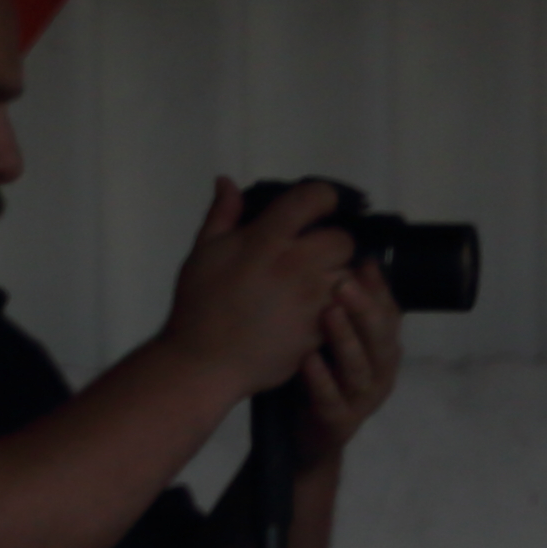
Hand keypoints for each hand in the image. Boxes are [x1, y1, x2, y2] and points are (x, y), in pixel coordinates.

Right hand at [155, 175, 361, 400]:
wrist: (202, 366)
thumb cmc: (198, 308)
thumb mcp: (202, 255)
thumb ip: (221, 215)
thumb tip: (227, 181)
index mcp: (267, 241)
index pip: (315, 198)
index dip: (321, 198)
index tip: (315, 209)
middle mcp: (297, 265)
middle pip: (342, 239)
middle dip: (330, 244)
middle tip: (311, 257)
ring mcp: (312, 299)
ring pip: (348, 274)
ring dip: (335, 277)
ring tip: (313, 288)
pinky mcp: (320, 328)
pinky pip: (342, 309)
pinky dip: (333, 308)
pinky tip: (311, 313)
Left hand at [290, 258, 401, 459]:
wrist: (308, 440)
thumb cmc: (321, 382)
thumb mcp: (335, 343)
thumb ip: (345, 310)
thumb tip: (354, 263)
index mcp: (384, 350)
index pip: (389, 315)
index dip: (378, 290)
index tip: (361, 263)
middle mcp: (381, 373)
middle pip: (380, 338)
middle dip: (364, 309)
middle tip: (343, 283)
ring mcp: (362, 400)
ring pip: (359, 368)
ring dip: (345, 339)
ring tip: (329, 314)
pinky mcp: (339, 423)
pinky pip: (331, 399)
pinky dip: (320, 379)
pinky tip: (307, 360)